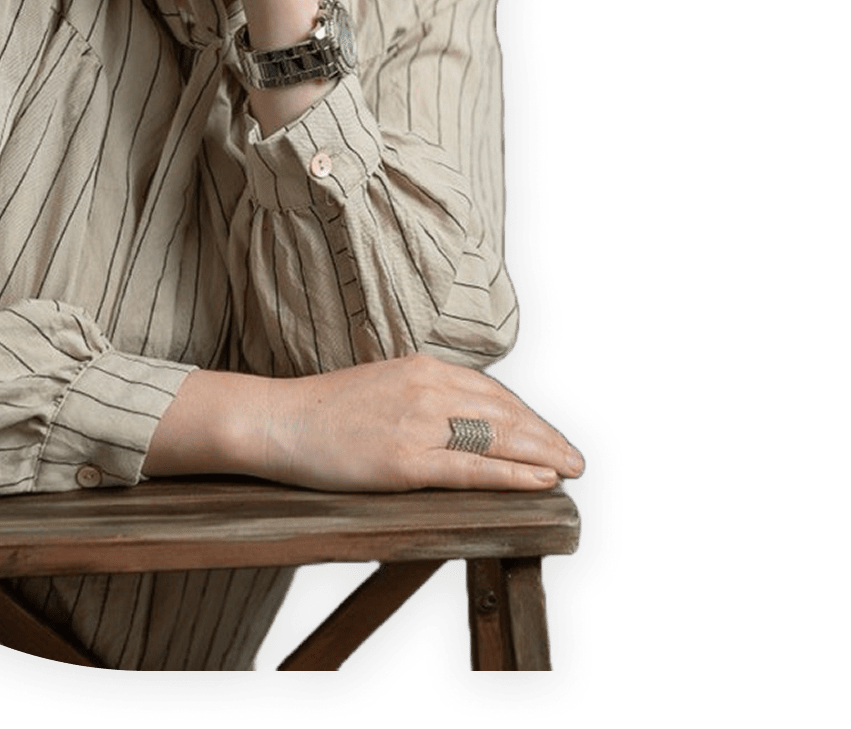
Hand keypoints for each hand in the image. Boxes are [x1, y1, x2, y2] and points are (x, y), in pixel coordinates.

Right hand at [147, 355, 583, 491]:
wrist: (276, 420)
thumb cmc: (320, 410)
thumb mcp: (379, 386)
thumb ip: (417, 394)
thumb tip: (451, 414)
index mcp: (422, 368)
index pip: (490, 392)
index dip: (525, 415)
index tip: (547, 433)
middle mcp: (428, 388)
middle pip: (504, 414)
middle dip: (544, 435)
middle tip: (574, 456)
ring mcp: (419, 424)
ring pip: (498, 439)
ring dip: (542, 455)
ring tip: (569, 469)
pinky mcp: (406, 461)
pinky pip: (473, 469)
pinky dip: (514, 476)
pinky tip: (539, 482)